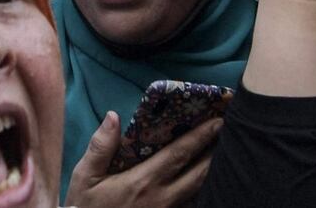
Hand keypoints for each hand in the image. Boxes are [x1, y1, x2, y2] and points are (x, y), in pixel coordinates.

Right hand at [65, 112, 221, 207]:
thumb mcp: (84, 177)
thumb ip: (100, 147)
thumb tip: (114, 116)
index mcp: (143, 181)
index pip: (179, 155)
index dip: (200, 137)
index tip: (217, 121)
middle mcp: (162, 197)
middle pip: (199, 173)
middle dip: (216, 151)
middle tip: (230, 131)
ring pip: (199, 190)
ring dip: (212, 169)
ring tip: (222, 151)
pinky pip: (191, 204)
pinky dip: (202, 190)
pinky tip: (206, 179)